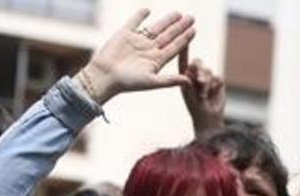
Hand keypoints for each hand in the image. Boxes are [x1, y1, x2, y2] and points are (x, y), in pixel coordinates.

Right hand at [77, 9, 194, 104]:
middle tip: (192, 18)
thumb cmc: (128, 82)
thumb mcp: (152, 82)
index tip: (194, 30)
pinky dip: (140, 16)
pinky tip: (148, 10)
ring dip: (166, 20)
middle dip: (180, 27)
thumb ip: (170, 80)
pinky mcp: (124, 34)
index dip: (185, 39)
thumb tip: (190, 82)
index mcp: (157, 60)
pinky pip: (134, 22)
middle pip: (168, 35)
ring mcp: (137, 41)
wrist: (105, 76)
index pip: (174, 47)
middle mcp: (149, 50)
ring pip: (155, 28)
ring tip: (178, 13)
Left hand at [180, 56, 225, 134]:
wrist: (208, 118)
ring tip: (204, 94)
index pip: (183, 59)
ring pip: (208, 70)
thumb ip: (190, 81)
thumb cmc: (195, 107)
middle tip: (199, 81)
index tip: (185, 38)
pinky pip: (218, 78)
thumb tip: (193, 71)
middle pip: (198, 62)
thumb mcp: (189, 94)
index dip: (184, 49)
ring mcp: (207, 77)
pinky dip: (215, 86)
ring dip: (207, 82)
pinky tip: (212, 94)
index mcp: (184, 76)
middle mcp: (195, 74)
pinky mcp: (218, 82)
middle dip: (199, 70)